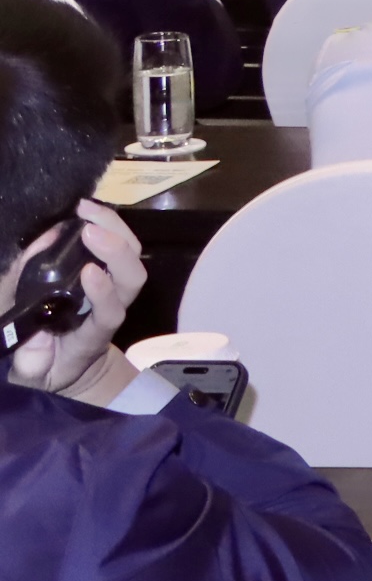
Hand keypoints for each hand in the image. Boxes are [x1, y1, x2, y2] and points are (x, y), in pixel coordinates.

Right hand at [8, 202, 145, 404]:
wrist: (73, 364)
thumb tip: (31, 331)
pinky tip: (84, 210)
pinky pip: (119, 245)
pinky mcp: (109, 272)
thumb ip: (30, 358)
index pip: (110, 312)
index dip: (103, 292)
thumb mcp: (32, 371)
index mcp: (93, 335)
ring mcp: (116, 288)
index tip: (88, 271)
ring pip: (132, 256)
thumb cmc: (51, 367)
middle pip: (133, 277)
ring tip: (84, 209)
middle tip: (87, 229)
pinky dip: (107, 224)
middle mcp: (112, 308)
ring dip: (114, 228)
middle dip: (116, 251)